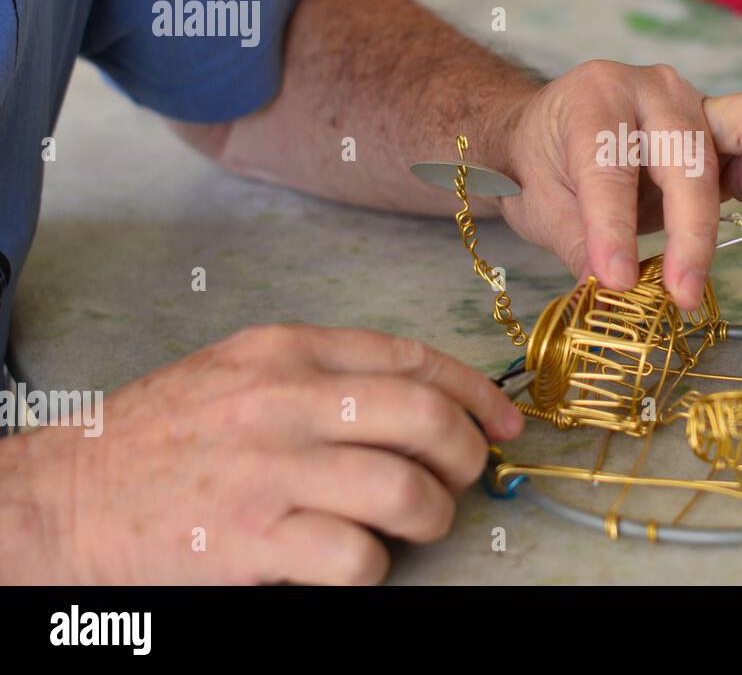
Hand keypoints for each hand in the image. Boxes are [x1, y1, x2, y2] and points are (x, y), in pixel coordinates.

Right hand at [5, 324, 521, 584]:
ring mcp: (268, 470)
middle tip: (465, 478)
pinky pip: (357, 556)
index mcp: (285, 351)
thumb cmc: (156, 438)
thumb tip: (419, 402)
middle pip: (424, 418)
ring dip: (431, 515)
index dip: (476, 390)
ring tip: (417, 525)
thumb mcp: (237, 373)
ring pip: (405, 489)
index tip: (506, 419)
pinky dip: (373, 566)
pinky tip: (355, 561)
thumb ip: (322, 376)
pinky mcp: (250, 539)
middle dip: (468, 454)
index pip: (412, 358)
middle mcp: (284, 400)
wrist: (58, 499)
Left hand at [493, 61, 741, 309]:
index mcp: (593, 100)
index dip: (614, 229)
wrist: (548, 131)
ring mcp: (693, 102)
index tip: (617, 281)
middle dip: (690, 230)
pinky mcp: (721, 126)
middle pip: (684, 155)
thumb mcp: (540, 206)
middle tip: (685, 292)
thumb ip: (578, 245)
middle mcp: (650, 89)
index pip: (609, 169)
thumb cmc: (544, 164)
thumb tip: (611, 291)